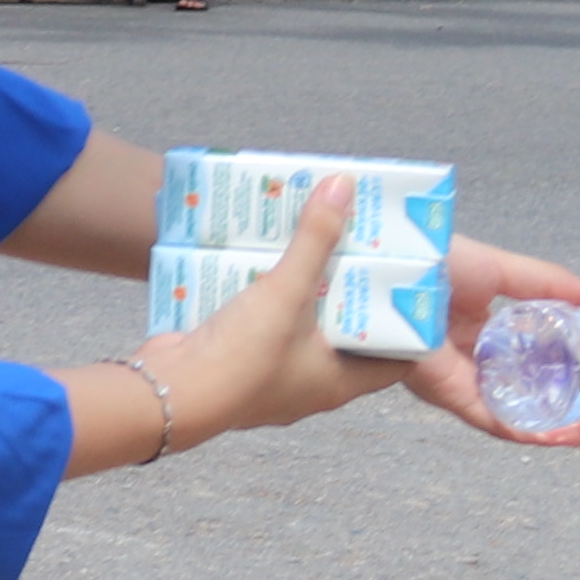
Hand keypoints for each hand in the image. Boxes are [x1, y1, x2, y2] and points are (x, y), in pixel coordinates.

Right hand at [137, 176, 406, 451]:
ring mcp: (272, 375)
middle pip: (344, 332)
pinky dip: (265, 297)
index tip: (410, 281)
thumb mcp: (288, 290)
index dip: (407, 322)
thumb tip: (344, 187)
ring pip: (300, 325)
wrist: (169, 393)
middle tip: (360, 246)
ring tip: (314, 243)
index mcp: (339, 382)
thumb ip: (316, 239)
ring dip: (305, 289)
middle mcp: (310, 384)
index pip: (394, 357)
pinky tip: (263, 261)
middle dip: (351, 290)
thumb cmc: (243, 356)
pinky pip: (262, 325)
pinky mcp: (238, 362)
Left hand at [409, 231, 579, 447]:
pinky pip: (495, 422)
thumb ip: (551, 285)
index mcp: (487, 339)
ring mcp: (464, 384)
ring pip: (523, 422)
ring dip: (571, 432)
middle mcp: (477, 368)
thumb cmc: (432, 257)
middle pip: (538, 407)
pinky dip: (533, 431)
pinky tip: (569, 434)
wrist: (394, 259)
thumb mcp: (504, 270)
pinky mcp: (450, 393)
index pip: (541, 374)